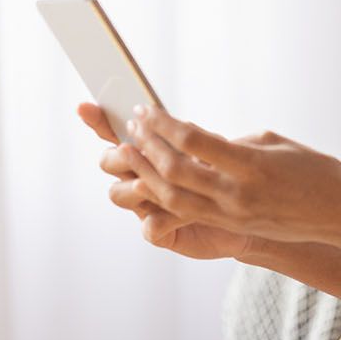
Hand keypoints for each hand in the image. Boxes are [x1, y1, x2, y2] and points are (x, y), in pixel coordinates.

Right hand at [76, 102, 257, 260]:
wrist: (256, 213)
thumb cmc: (233, 172)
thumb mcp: (214, 146)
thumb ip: (189, 136)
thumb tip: (168, 122)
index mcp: (150, 150)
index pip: (115, 132)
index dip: (98, 121)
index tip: (84, 106)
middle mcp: (142, 177)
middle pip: (109, 161)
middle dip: (117, 155)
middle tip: (130, 149)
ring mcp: (148, 206)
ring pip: (120, 194)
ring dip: (134, 183)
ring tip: (151, 180)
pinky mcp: (164, 233)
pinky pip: (150, 228)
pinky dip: (160, 218)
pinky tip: (182, 214)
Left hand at [120, 105, 340, 246]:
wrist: (338, 211)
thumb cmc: (312, 168)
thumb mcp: (271, 143)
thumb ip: (231, 143)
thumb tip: (195, 138)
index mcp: (251, 164)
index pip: (194, 141)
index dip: (164, 124)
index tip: (147, 109)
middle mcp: (238, 193)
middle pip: (176, 171)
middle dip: (147, 146)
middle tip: (132, 125)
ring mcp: (233, 214)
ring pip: (174, 197)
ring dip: (147, 173)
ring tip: (129, 152)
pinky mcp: (232, 225)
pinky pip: (188, 211)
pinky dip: (164, 194)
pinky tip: (151, 178)